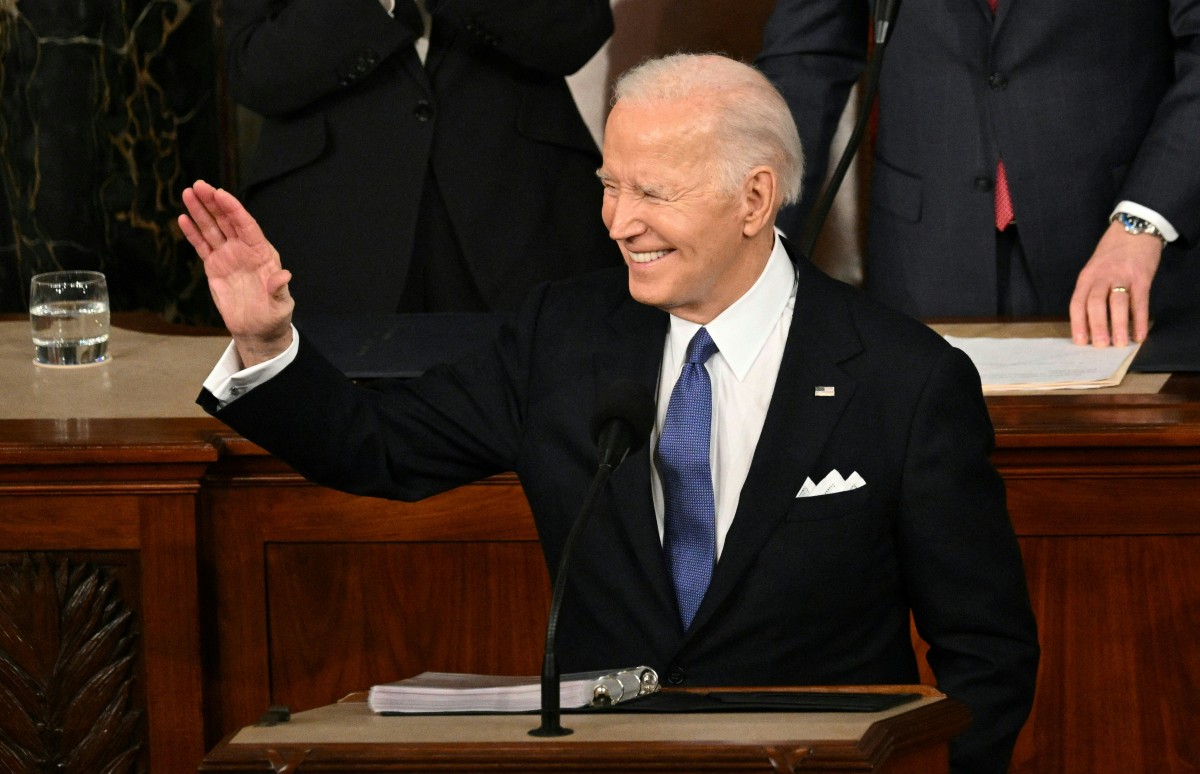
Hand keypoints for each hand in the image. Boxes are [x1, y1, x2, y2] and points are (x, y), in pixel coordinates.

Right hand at [178, 180, 294, 365]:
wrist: (257, 329)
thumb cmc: (273, 316)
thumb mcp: (280, 305)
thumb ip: (279, 289)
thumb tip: (284, 275)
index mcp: (262, 253)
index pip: (246, 225)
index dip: (233, 209)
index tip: (220, 193)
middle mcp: (244, 250)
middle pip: (227, 221)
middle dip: (213, 203)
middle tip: (198, 185)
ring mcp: (228, 256)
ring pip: (212, 229)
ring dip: (200, 212)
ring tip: (188, 193)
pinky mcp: (214, 266)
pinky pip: (202, 246)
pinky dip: (193, 232)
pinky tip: (183, 218)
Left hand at [1068, 221, 1161, 346]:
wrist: (1134, 229)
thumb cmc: (1112, 254)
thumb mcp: (1094, 269)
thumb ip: (1091, 291)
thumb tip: (1090, 323)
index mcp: (1086, 277)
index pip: (1077, 303)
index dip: (1078, 324)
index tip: (1080, 342)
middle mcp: (1101, 277)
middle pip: (1095, 304)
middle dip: (1097, 327)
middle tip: (1100, 346)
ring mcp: (1122, 276)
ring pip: (1117, 304)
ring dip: (1118, 326)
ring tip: (1120, 344)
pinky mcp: (1142, 277)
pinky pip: (1140, 302)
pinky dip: (1139, 320)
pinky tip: (1140, 334)